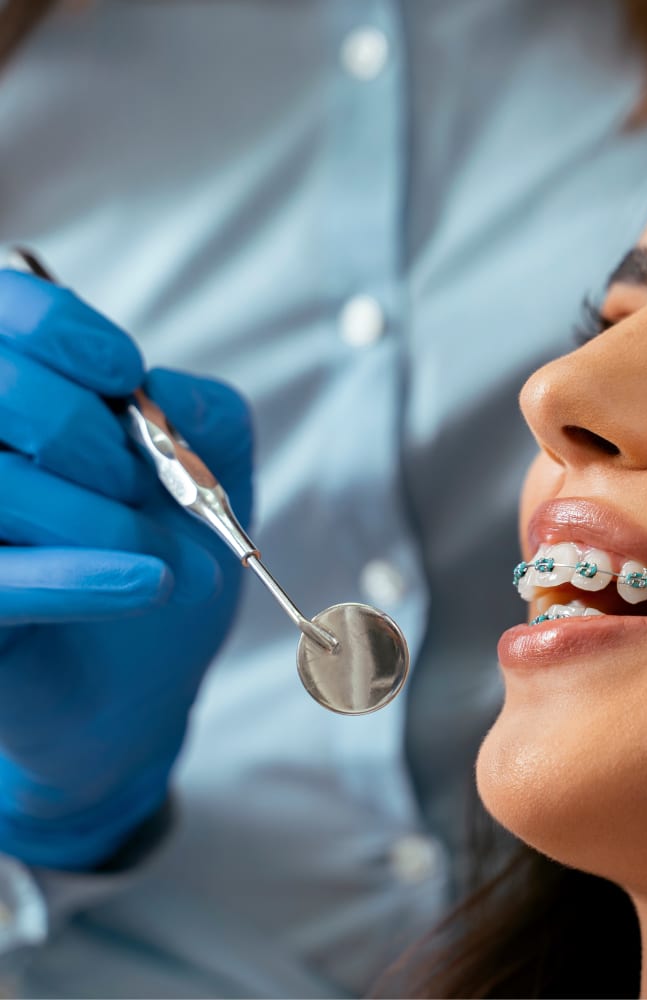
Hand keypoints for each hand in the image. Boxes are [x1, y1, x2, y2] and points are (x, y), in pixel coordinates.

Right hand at [0, 270, 252, 869]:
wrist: (142, 677)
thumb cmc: (164, 552)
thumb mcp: (213, 470)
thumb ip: (202, 412)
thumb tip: (159, 389)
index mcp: (10, 398)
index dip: (59, 328)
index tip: (124, 373)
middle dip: (90, 432)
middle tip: (140, 483)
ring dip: (100, 513)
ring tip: (158, 552)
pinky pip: (5, 582)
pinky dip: (84, 577)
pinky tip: (150, 581)